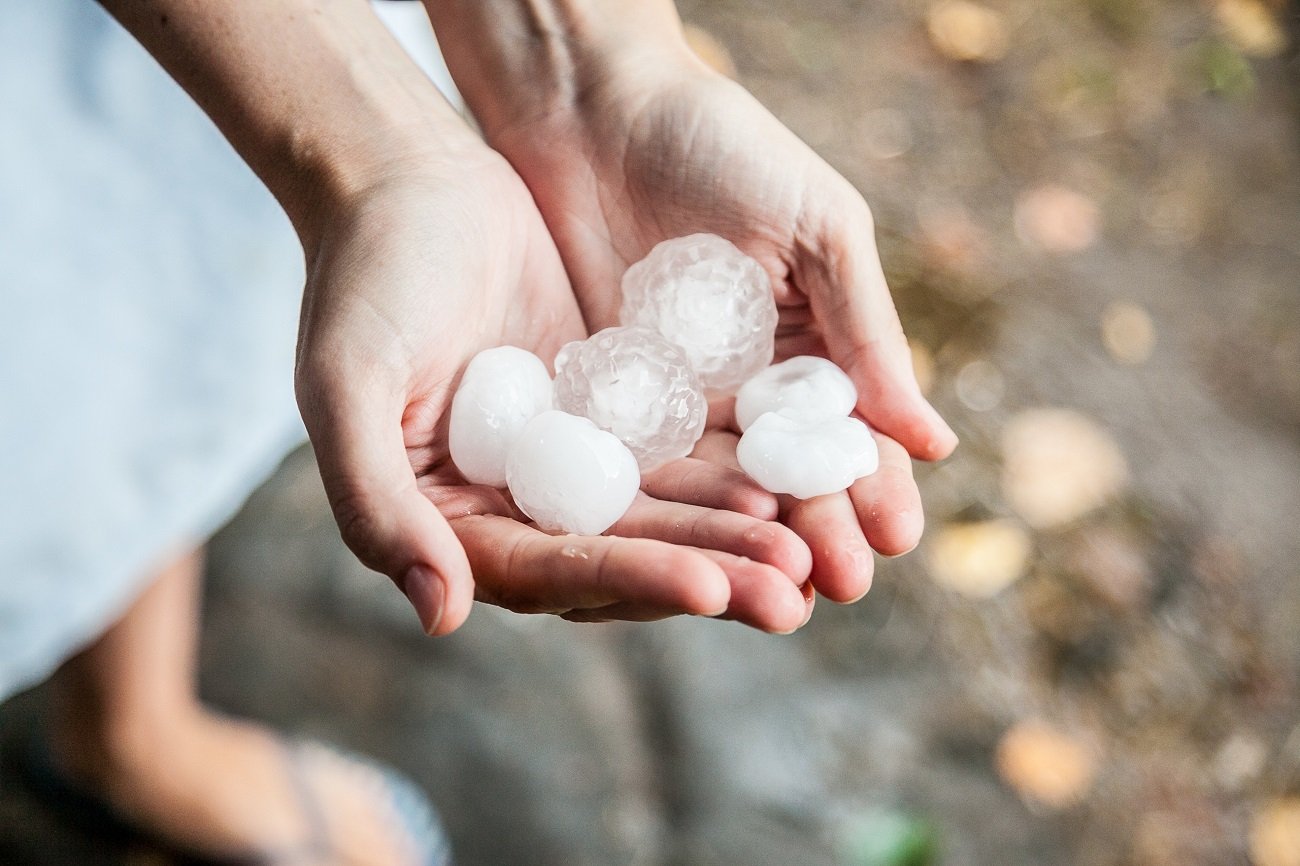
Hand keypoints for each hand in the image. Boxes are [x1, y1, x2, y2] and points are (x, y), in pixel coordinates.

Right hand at [293, 142, 811, 634]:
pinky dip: (727, 470)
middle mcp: (509, 503)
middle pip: (615, 557)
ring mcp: (563, 459)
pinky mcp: (608, 411)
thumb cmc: (363, 274)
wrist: (409, 177)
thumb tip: (443, 616)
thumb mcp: (349, 382)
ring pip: (658, 513)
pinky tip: (786, 481)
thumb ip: (378, 503)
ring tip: (806, 553)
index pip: (544, 571)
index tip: (707, 586)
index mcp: (444, 518)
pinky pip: (675, 451)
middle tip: (790, 595)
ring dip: (731, 537)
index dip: (626, 579)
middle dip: (703, 575)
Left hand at [485, 58, 957, 603]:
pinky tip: (689, 554)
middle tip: (843, 588)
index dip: (872, 486)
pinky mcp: (608, 397)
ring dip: (751, 542)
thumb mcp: (817, 227)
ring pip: (721, 487)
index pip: (848, 434)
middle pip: (788, 476)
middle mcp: (748, 383)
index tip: (896, 539)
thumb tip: (931, 442)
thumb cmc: (721, 146)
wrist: (592, 105)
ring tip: (779, 594)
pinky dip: (667, 510)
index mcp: (811, 344)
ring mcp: (678, 396)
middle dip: (818, 531)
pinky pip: (641, 463)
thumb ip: (866, 331)